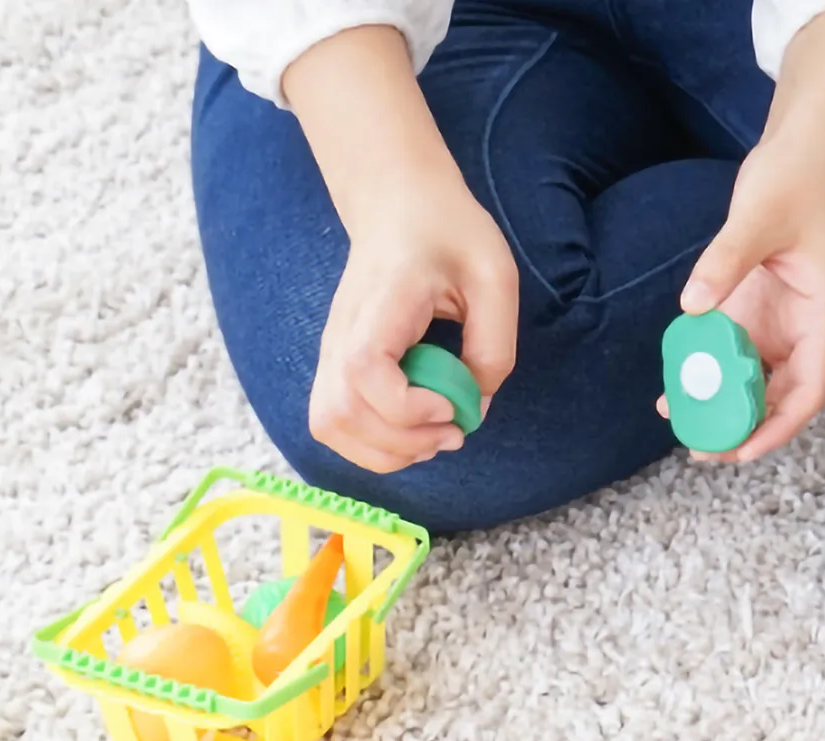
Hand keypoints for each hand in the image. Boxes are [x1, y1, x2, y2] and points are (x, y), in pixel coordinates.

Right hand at [309, 179, 517, 474]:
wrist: (398, 204)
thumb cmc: (449, 234)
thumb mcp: (494, 278)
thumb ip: (494, 346)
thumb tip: (474, 407)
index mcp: (382, 302)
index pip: (364, 372)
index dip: (407, 408)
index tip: (450, 406)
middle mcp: (342, 331)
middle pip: (340, 414)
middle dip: (402, 443)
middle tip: (452, 432)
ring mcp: (332, 351)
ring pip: (329, 426)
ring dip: (385, 452)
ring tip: (431, 438)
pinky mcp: (335, 366)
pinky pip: (335, 424)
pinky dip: (372, 446)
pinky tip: (411, 433)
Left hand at [666, 132, 824, 462]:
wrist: (804, 142)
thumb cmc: (799, 174)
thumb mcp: (761, 215)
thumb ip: (726, 261)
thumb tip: (693, 306)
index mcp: (821, 317)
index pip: (809, 390)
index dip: (779, 427)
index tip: (743, 450)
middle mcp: (802, 328)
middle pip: (779, 398)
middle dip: (743, 429)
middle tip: (699, 448)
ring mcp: (777, 321)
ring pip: (752, 381)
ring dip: (721, 405)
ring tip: (681, 421)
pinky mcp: (755, 308)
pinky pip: (730, 352)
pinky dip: (707, 371)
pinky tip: (675, 381)